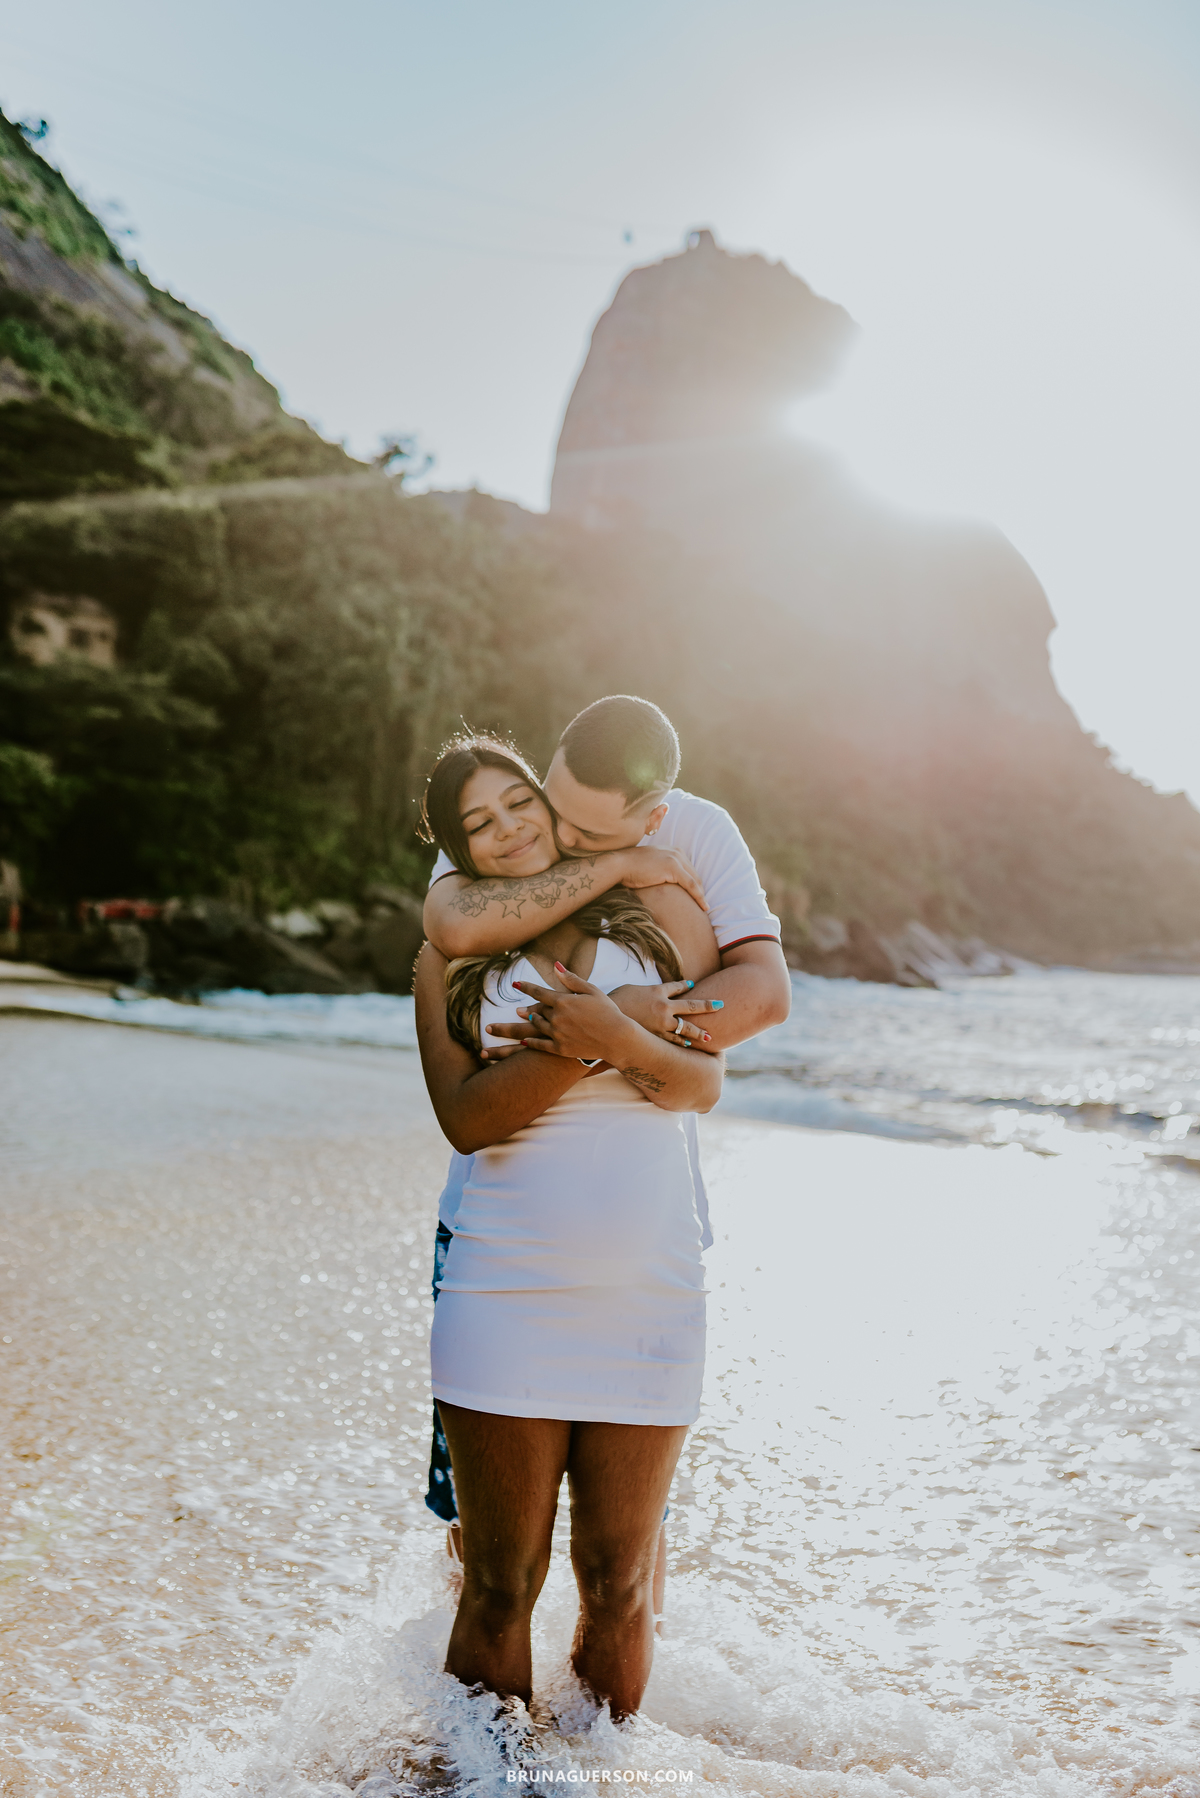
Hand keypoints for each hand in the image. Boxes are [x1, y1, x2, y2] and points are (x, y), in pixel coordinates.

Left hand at [484, 963, 636, 1061]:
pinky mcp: (560, 1049)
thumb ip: (571, 979)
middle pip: (532, 1012)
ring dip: (524, 1025)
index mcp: (563, 1001)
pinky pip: (540, 1046)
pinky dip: (529, 1043)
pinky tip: (521, 1042)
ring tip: (513, 1025)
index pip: (539, 992)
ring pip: (534, 1027)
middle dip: (516, 1014)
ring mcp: (557, 1034)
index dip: (526, 988)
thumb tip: (555, 966)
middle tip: (497, 1018)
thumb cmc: (608, 1011)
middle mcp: (556, 1017)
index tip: (515, 985)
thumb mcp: (591, 990)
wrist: (618, 1037)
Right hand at [607, 980, 721, 1045]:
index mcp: (656, 991)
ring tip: (711, 1037)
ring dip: (699, 1032)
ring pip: (686, 1028)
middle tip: (721, 1005)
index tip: (693, 985)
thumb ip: (644, 991)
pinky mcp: (656, 1037)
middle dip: (707, 1005)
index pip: (676, 986)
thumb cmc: (614, 1001)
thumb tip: (650, 992)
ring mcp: (661, 1023)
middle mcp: (664, 1006)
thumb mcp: (631, 988)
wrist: (605, 1018)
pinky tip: (690, 1045)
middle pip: (691, 1006)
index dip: (685, 985)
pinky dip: (682, 1043)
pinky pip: (673, 1041)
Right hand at [617, 845, 706, 911]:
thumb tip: (661, 882)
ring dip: (701, 895)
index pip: (689, 869)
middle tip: (703, 904)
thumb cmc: (630, 869)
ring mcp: (675, 859)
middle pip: (694, 874)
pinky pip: (691, 885)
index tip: (698, 897)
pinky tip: (703, 906)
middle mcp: (676, 852)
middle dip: (700, 890)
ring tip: (705, 908)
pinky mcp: (673, 868)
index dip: (695, 884)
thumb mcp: (649, 866)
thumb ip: (660, 870)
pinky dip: (699, 896)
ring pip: (695, 880)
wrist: (620, 864)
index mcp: (672, 850)